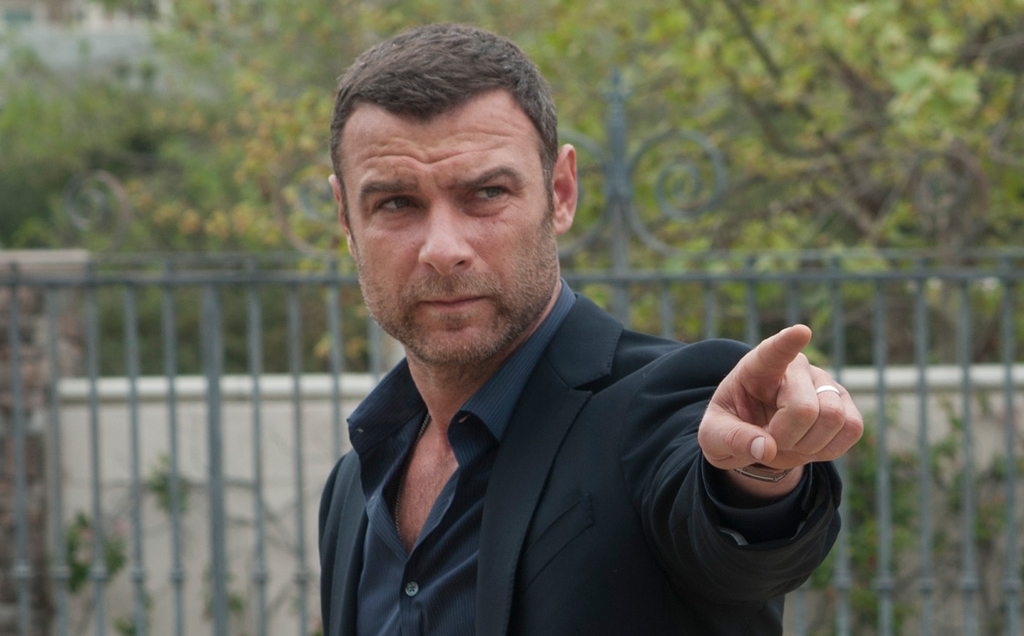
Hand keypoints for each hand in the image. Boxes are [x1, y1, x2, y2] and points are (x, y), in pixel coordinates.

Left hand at [697, 325, 862, 490]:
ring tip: (789, 440)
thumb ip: (732, 439)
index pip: (773, 351)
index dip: (787, 343)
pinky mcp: (847, 403)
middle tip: (768, 438)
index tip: (800, 332)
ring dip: (808, 445)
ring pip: (835, 418)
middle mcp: (797, 368)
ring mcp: (826, 383)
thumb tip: (766, 449)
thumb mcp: (714, 435)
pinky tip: (810, 443)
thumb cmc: (733, 426)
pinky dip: (829, 448)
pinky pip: (853, 429)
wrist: (758, 436)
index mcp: (758, 367)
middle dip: (786, 437)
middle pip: (805, 409)